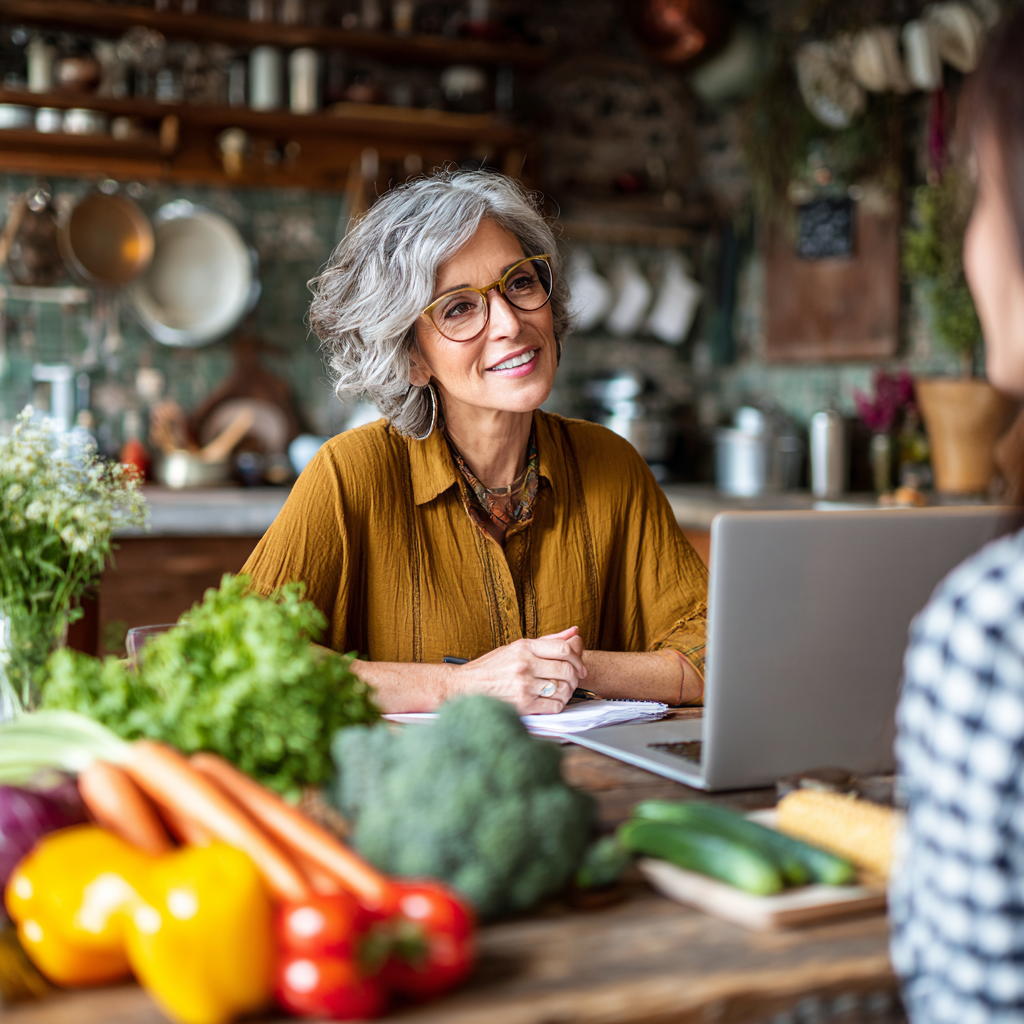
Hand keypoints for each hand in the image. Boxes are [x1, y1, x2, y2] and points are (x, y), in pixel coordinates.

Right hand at [449, 627, 585, 714]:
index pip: (564, 649)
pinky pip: (554, 706)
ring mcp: (523, 686)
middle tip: (574, 681)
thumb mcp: (517, 647)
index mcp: (524, 647)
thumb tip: (575, 632)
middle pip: (566, 670)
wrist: (465, 686)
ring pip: (563, 689)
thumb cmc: (491, 667)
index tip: (580, 667)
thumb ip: (548, 641)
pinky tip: (552, 702)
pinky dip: (559, 705)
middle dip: (576, 677)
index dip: (578, 659)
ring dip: (568, 692)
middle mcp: (525, 665)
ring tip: (563, 691)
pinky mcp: (522, 705)